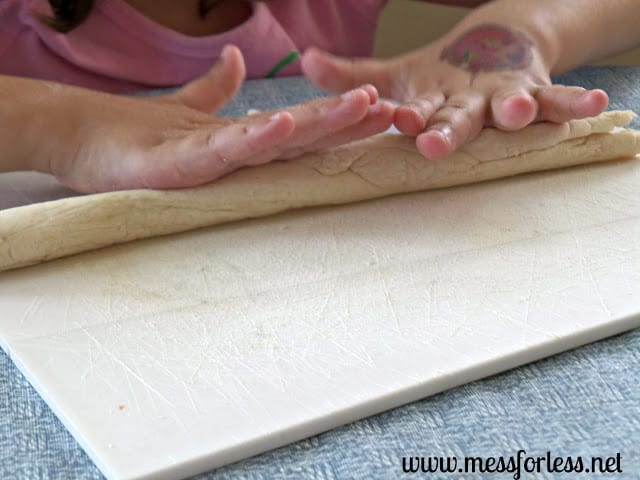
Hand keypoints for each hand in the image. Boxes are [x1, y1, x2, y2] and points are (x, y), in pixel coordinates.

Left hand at [27, 46, 392, 192]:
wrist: (82, 140)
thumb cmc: (138, 135)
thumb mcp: (189, 105)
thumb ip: (216, 87)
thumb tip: (235, 58)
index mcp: (243, 138)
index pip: (302, 124)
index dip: (339, 115)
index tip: (377, 103)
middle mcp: (238, 152)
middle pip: (303, 134)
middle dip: (348, 123)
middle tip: (394, 113)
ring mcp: (216, 159)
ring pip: (279, 143)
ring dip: (322, 126)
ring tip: (365, 109)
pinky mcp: (186, 163)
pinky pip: (229, 150)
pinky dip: (259, 139)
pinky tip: (286, 122)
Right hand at [301, 24, 607, 159]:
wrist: (489, 60)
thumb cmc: (437, 78)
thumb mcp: (392, 75)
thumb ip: (348, 75)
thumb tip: (304, 60)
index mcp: (428, 107)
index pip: (413, 115)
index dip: (409, 119)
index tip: (402, 123)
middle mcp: (464, 111)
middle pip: (455, 122)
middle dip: (447, 133)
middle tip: (436, 144)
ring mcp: (500, 102)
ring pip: (504, 111)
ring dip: (512, 114)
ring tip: (516, 112)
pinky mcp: (534, 92)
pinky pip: (556, 99)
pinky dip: (573, 103)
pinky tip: (595, 102)